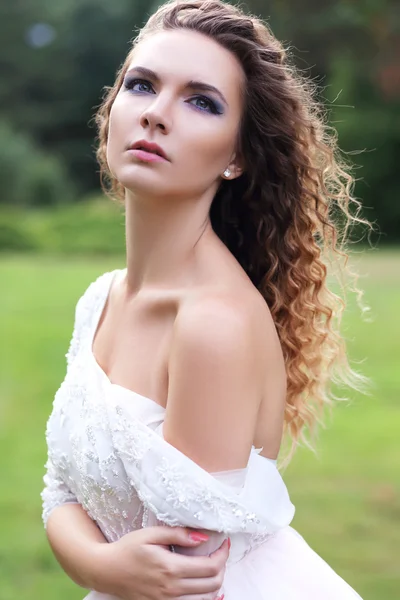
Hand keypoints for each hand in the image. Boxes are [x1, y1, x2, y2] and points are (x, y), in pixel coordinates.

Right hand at [93, 525, 229, 599]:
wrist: (105, 570)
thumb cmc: (127, 548)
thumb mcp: (151, 534)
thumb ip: (178, 534)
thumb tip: (203, 537)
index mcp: (171, 567)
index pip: (210, 566)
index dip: (223, 554)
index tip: (224, 543)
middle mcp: (171, 589)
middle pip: (213, 584)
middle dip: (222, 567)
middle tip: (219, 553)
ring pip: (206, 599)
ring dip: (215, 584)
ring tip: (213, 567)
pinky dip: (204, 598)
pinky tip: (205, 588)